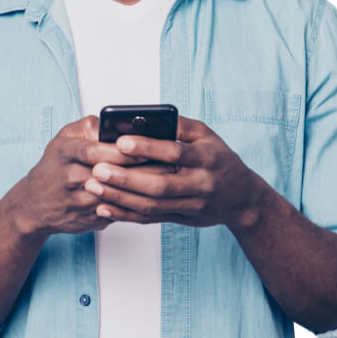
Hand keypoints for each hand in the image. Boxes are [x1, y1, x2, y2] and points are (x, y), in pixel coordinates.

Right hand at [12, 115, 169, 236]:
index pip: (97, 151)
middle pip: (112, 174)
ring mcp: (79, 202)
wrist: (34, 205)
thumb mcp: (64, 138)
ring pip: (118, 196)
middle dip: (142, 169)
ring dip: (144, 189)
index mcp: (65, 153)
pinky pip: (117, 212)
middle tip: (170, 163)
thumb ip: (89, 127)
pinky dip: (136, 205)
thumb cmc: (55, 165)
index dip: (123, 151)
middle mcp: (71, 178)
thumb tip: (115, 123)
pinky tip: (155, 198)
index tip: (147, 147)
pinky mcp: (89, 219)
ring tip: (169, 180)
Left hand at [83, 115, 255, 225]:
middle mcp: (200, 184)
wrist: (242, 198)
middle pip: (159, 185)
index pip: (174, 153)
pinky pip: (150, 219)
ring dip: (120, 198)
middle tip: (97, 168)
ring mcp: (191, 205)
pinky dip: (125, 215)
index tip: (120, 142)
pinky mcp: (181, 219)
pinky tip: (104, 208)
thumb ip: (181, 126)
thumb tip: (150, 117)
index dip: (147, 148)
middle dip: (126, 178)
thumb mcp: (208, 136)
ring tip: (94, 186)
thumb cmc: (219, 159)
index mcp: (206, 158)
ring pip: (152, 205)